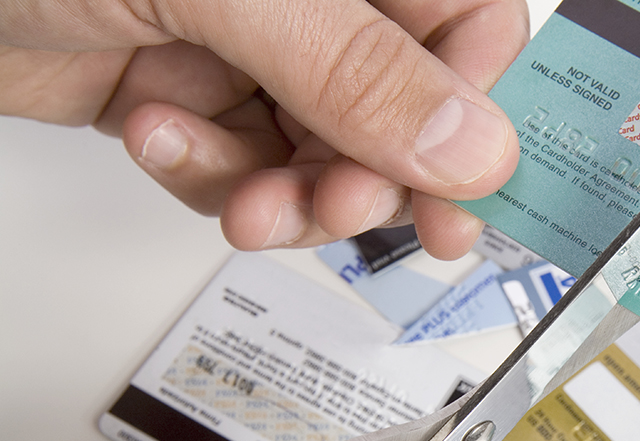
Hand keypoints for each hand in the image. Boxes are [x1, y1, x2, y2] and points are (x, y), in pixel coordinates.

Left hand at [0, 0, 527, 258]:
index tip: (456, 192)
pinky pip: (243, 163)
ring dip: (283, 193)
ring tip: (241, 198)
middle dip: (367, 175)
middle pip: (401, 108)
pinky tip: (156, 134)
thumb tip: (474, 145)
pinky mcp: (192, 90)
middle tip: (339, 210)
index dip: (472, 112)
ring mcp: (252, 43)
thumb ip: (354, 66)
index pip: (467, 23)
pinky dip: (207, 173)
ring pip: (323, 152)